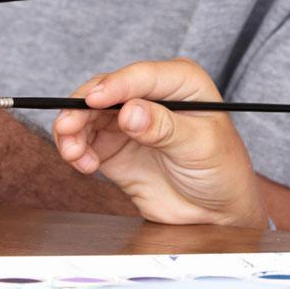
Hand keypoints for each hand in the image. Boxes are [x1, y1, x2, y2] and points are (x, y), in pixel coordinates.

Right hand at [50, 59, 266, 227]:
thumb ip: (164, 128)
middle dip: (81, 108)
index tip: (92, 101)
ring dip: (72, 130)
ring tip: (72, 153)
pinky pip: (85, 140)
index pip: (141, 76)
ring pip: (88, 114)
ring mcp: (129, 121)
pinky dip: (75, 149)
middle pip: (105, 91)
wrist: (215, 212)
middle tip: (67, 128)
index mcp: (181, 82)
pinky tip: (84, 164)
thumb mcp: (200, 146)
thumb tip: (129, 112)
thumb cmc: (222, 170)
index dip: (113, 86)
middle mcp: (150, 95)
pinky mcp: (114, 146)